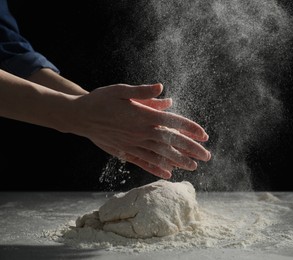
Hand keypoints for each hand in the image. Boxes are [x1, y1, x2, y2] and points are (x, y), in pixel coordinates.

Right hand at [70, 83, 210, 178]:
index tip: (204, 135)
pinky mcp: (125, 151)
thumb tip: (163, 91)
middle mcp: (140, 132)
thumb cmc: (101, 99)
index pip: (172, 122)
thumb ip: (143, 92)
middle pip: (170, 141)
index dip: (190, 129)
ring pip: (160, 154)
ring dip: (178, 160)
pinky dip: (156, 168)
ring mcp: (133, 144)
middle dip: (190, 149)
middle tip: (207, 156)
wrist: (79, 116)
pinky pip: (144, 161)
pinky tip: (168, 174)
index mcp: (143, 115)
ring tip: (193, 166)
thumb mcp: (121, 90)